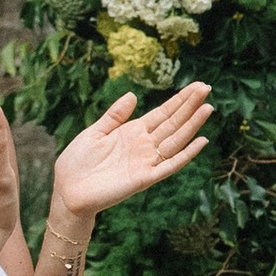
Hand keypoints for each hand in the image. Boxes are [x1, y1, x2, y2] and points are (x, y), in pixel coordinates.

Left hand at [51, 82, 212, 219]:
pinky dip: (186, 154)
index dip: (180, 100)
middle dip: (190, 106)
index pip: (163, 113)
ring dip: (192, 125)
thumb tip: (133, 95)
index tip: (198, 86)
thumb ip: (115, 116)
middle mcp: (144, 145)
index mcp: (132, 132)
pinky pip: (170, 165)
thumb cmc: (77, 162)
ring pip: (175, 140)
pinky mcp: (144, 178)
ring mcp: (146, 162)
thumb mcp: (94, 132)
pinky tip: (201, 141)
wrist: (67, 190)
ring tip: (208, 108)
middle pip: (173, 123)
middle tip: (207, 88)